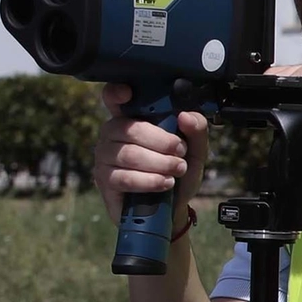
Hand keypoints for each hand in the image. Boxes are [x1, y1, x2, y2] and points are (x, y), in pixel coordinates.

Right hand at [92, 83, 209, 225]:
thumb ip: (196, 130)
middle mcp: (112, 135)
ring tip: (176, 170)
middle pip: (129, 129)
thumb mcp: (195, 150)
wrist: (173, 208)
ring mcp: (105, 158)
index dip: (116, 93)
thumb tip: (186, 116)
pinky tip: (164, 183)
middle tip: (180, 152)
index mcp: (131, 118)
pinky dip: (149, 180)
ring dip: (159, 163)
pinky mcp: (105, 181)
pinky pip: (125, 177)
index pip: (113, 98)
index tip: (128, 93)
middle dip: (161, 142)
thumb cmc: (178, 173)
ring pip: (128, 154)